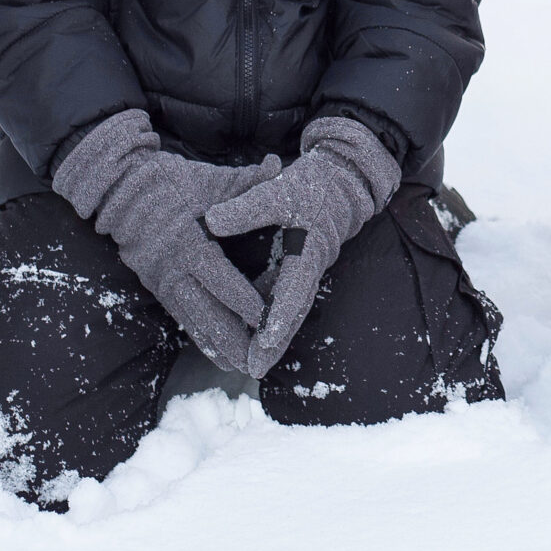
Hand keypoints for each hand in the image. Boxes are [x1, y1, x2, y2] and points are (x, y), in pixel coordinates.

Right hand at [52, 109, 282, 371]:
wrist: (121, 187)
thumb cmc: (173, 181)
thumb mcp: (210, 178)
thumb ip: (245, 179)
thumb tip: (276, 164)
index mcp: (186, 242)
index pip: (216, 276)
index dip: (239, 298)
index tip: (262, 317)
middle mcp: (170, 267)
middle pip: (202, 310)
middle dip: (229, 337)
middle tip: (254, 360)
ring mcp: (160, 279)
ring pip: (190, 319)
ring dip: (214, 345)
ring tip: (238, 367)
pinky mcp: (155, 285)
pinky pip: (179, 316)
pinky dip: (198, 336)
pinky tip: (216, 354)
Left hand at [203, 117, 402, 376]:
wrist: (341, 180)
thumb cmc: (311, 185)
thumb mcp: (277, 191)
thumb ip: (246, 208)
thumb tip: (210, 221)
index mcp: (308, 252)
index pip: (294, 291)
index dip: (278, 318)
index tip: (263, 341)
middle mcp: (308, 268)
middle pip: (291, 314)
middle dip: (273, 344)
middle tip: (253, 370)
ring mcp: (303, 271)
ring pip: (287, 311)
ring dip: (271, 338)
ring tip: (250, 363)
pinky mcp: (297, 267)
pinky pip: (283, 299)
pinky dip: (269, 319)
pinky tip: (249, 333)